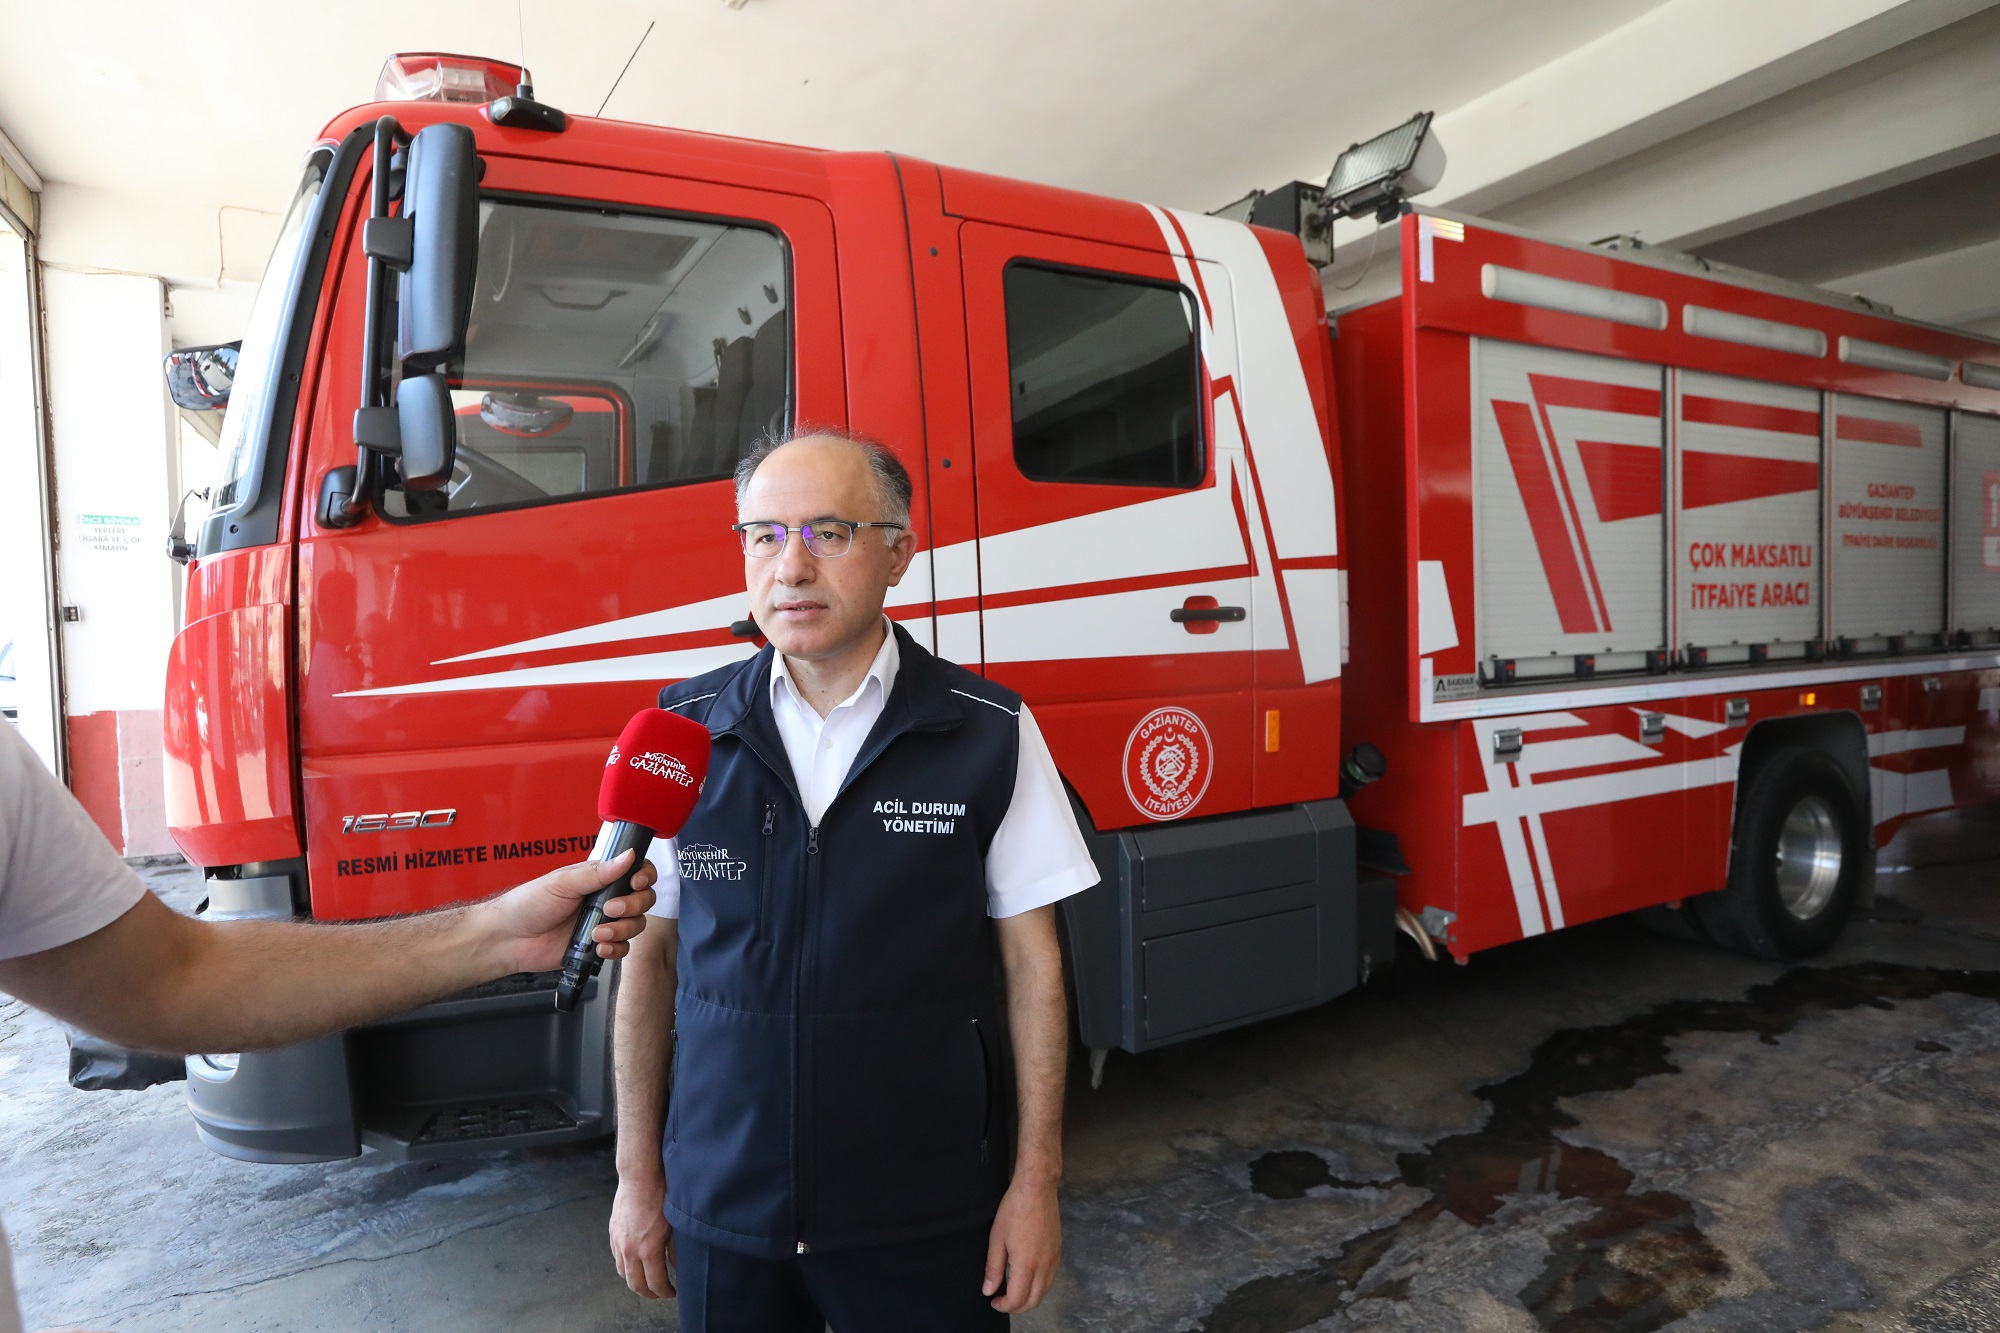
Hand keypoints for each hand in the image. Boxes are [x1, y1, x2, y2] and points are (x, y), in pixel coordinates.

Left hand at [472, 851, 657, 975]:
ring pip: (636, 925)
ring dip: (623, 930)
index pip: (635, 872)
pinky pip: (622, 949)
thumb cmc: (527, 905)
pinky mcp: (597, 946)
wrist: (509, 939)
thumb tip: (628, 855)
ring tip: (598, 934)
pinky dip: (616, 949)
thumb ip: (598, 872)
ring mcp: (602, 923)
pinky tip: (599, 948)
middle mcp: (604, 899)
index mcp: (598, 878)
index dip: (644, 877)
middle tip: (610, 910)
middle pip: (642, 900)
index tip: (636, 883)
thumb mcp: (563, 882)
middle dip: (633, 906)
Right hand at [611, 1172, 676, 1298]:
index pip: (655, 1284)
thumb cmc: (660, 1196)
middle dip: (649, 1293)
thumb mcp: (674, 1225)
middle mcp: (630, 1250)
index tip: (672, 1292)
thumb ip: (675, 1250)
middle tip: (659, 1293)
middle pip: (635, 1285)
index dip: (665, 1293)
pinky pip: (617, 1258)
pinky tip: (635, 1262)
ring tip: (647, 1280)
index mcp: (648, 1250)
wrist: (639, 1177)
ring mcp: (619, 1242)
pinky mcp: (613, 1234)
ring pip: (623, 1273)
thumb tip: (677, 1266)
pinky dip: (625, 1266)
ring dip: (635, 1281)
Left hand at [984, 1176, 1060, 1312]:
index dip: (1004, 1305)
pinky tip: (1029, 1279)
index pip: (1017, 1299)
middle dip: (1017, 1307)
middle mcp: (1044, 1266)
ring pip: (1045, 1291)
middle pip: (1034, 1300)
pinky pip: (1051, 1278)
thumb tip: (989, 1291)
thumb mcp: (997, 1238)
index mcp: (1026, 1264)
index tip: (993, 1300)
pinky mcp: (1059, 1251)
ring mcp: (1054, 1259)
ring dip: (1030, 1299)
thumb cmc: (1013, 1210)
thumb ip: (993, 1268)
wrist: (1037, 1188)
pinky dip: (1040, 1287)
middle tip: (1002, 1301)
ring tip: (1015, 1292)